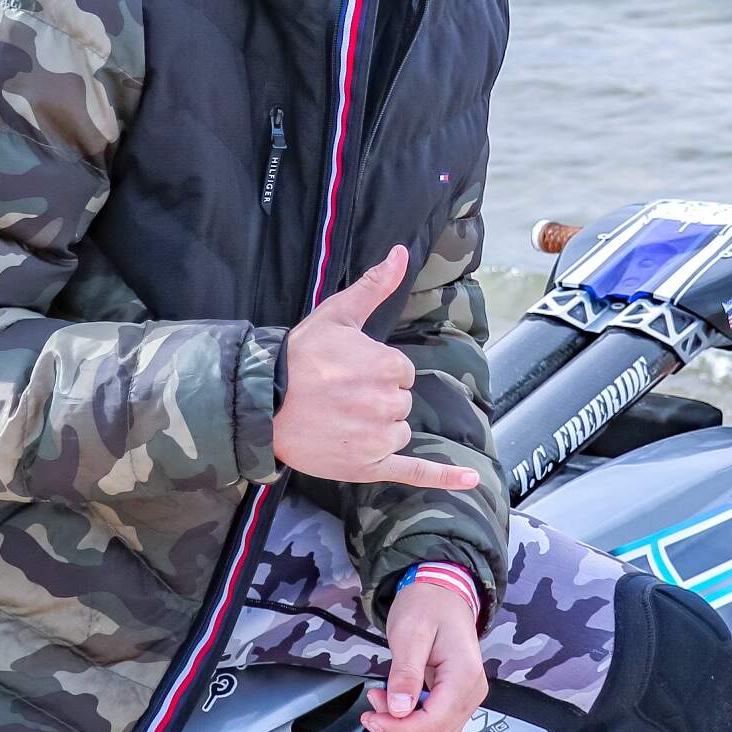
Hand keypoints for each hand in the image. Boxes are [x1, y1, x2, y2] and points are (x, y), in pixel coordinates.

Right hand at [273, 246, 482, 490]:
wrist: (260, 402)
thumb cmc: (298, 356)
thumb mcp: (337, 314)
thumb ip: (375, 286)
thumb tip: (401, 251)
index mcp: (387, 366)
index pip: (401, 372)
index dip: (375, 371)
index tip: (346, 372)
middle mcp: (388, 403)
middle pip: (401, 402)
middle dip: (376, 399)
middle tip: (337, 396)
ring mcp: (379, 438)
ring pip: (397, 431)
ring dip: (378, 427)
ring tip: (337, 419)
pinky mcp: (369, 466)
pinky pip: (415, 472)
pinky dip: (445, 477)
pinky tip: (471, 480)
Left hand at [362, 577, 488, 731]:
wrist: (441, 595)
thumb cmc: (427, 606)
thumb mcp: (409, 633)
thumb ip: (405, 672)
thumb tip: (399, 709)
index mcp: (464, 676)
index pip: (433, 723)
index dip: (398, 730)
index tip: (371, 718)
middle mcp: (471, 695)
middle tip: (369, 714)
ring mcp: (465, 702)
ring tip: (377, 715)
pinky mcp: (455, 705)